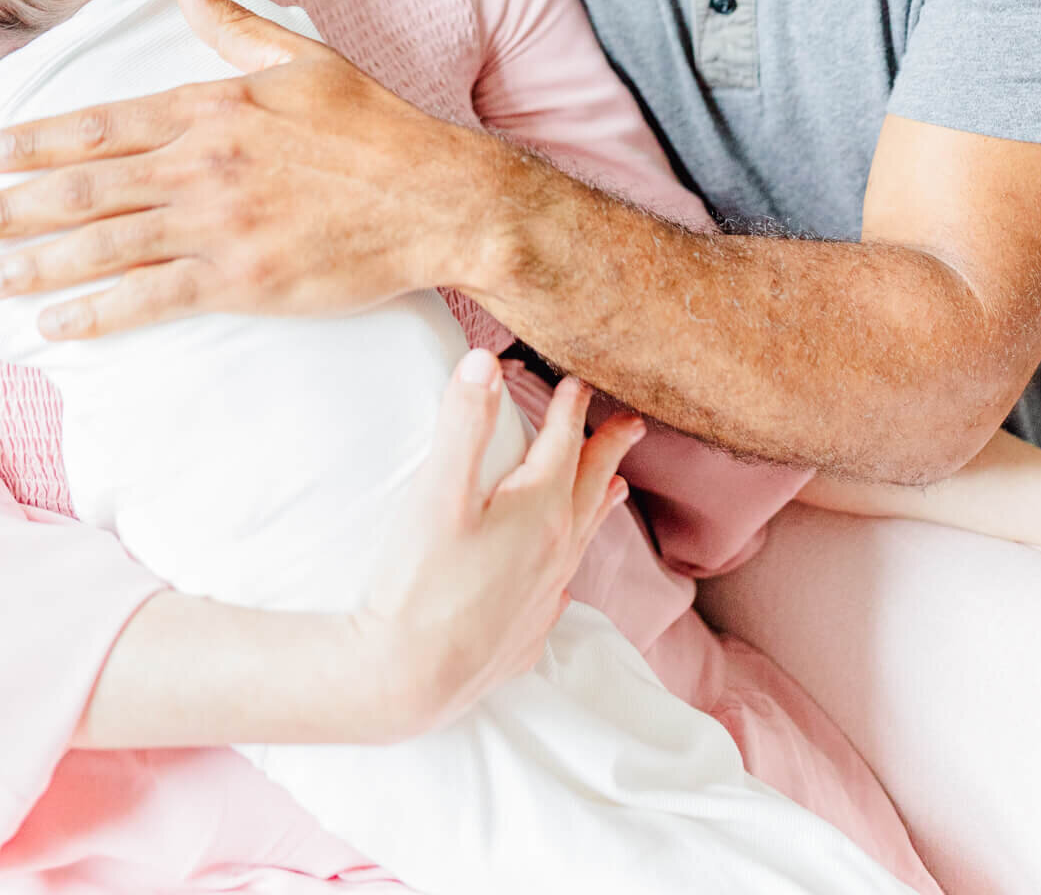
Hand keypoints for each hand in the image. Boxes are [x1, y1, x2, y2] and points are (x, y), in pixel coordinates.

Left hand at [0, 0, 522, 339]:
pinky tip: (57, 325)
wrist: (439, 196)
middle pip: (84, 187)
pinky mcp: (244, 280)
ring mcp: (221, 223)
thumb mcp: (304, 58)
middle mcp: (204, 163)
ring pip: (105, 244)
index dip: (33, 141)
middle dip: (10, 208)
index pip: (101, 123)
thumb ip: (233, 24)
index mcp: (213, 106)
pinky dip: (98, 312)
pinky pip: (152, 297)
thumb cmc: (376, 127)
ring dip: (36, 263)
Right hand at [353, 350, 644, 740]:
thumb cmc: (421, 583)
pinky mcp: (525, 636)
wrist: (408, 680)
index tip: (578, 381)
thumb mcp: (438, 492)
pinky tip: (563, 579)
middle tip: (632, 425)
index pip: (563, 444)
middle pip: (590, 488)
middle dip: (609, 450)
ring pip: (584, 539)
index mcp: (540, 511)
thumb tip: (485, 360)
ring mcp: (544, 599)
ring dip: (601, 504)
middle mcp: (556, 554)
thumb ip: (463, 422)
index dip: (570, 409)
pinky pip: (560, 591)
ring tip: (618, 488)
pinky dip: (568, 567)